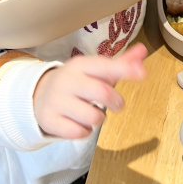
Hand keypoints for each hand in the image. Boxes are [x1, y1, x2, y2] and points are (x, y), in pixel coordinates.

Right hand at [32, 45, 147, 139]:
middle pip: (102, 93)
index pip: (106, 66)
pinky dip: (85, 132)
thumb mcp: (95, 71)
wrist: (39, 95)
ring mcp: (57, 100)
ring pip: (93, 117)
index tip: (142, 74)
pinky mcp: (50, 119)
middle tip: (116, 104)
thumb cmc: (78, 82)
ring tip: (92, 113)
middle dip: (117, 102)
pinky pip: (79, 132)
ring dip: (99, 118)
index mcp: (81, 65)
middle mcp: (67, 80)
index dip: (125, 70)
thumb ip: (120, 64)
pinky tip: (78, 123)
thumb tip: (143, 51)